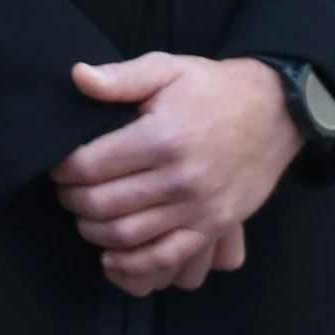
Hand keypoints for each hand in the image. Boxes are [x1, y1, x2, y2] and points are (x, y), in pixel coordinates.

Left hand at [54, 55, 302, 296]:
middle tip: (66, 191)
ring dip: (94, 231)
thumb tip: (78, 76)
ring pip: (128, 235)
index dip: (63, 169)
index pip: (90, 165)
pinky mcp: (214, 226)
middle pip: (103, 204)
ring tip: (85, 215)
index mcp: (162, 138)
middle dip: (72, 200)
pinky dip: (133, 265)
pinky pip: (167, 257)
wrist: (276, 112)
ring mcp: (199, 208)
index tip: (58, 165)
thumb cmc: (213, 89)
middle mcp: (180, 179)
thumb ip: (120, 77)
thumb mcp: (166, 69)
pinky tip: (112, 256)